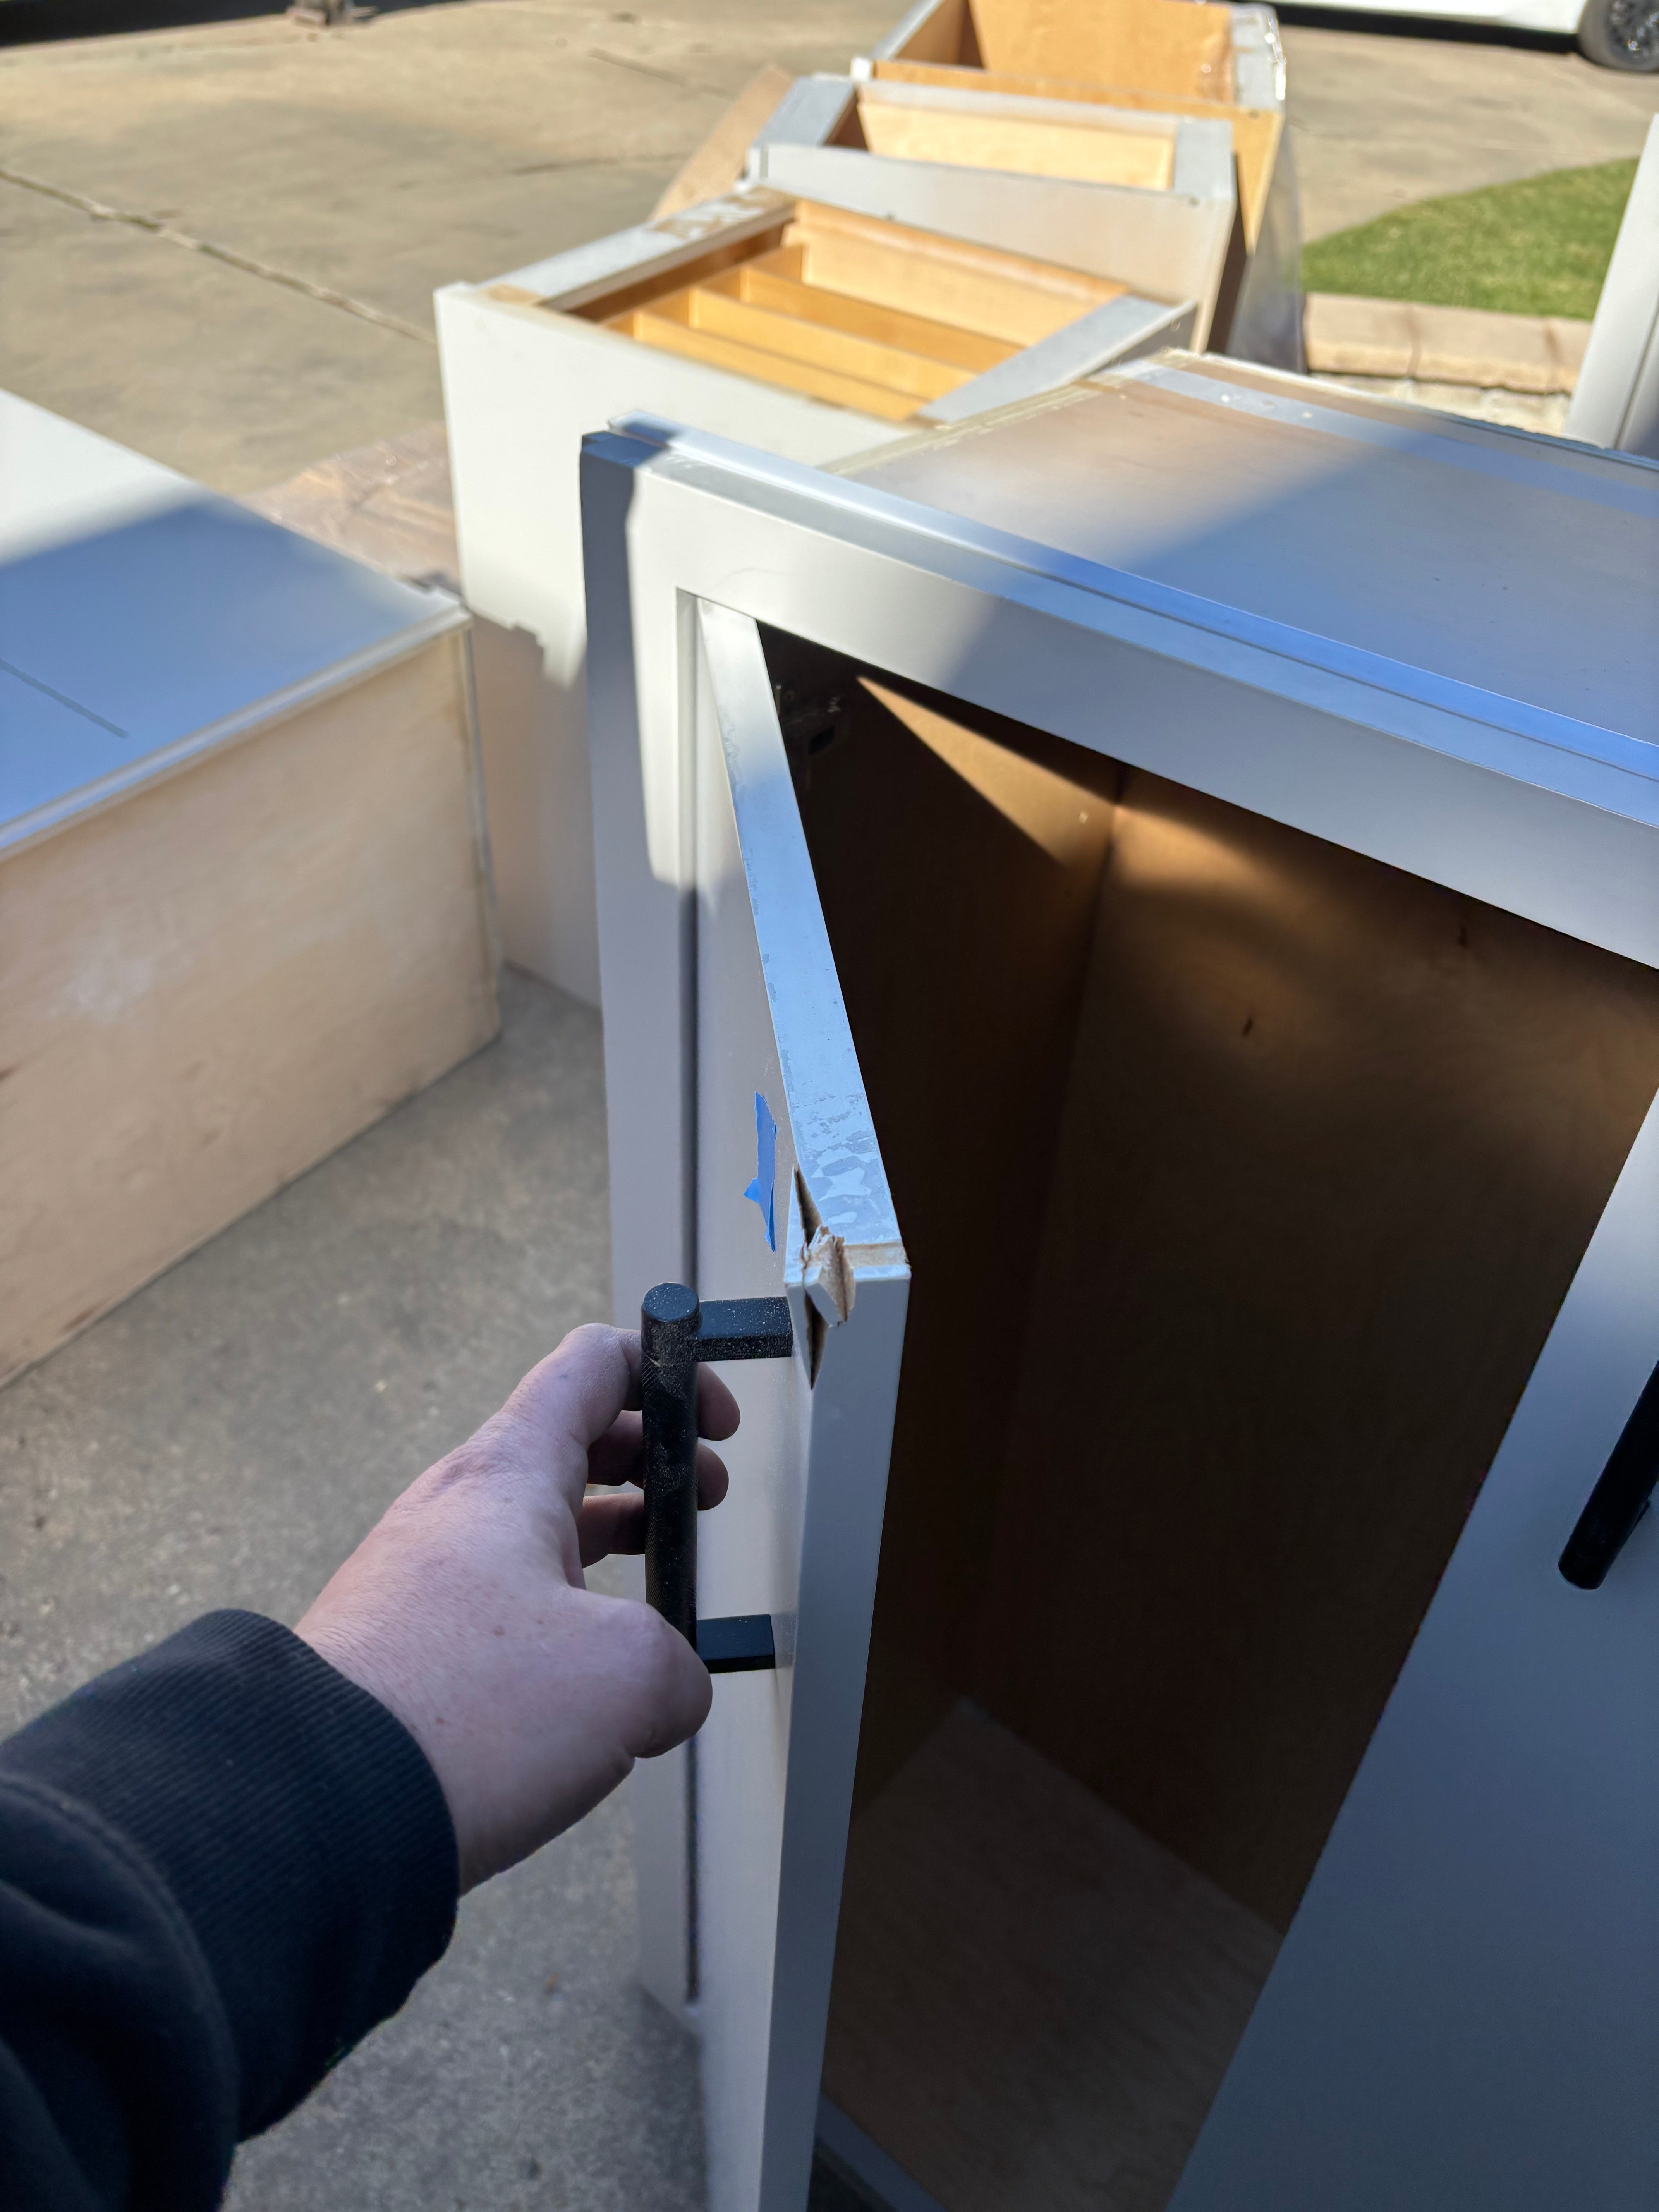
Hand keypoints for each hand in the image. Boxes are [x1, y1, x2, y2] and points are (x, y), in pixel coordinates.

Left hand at [295, 1324, 737, 1889]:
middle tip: (703, 1498)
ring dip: (607, 1540)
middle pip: (568, 1445)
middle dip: (652, 1463)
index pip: (591, 1366)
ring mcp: (422, 1579)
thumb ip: (680, 1670)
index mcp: (508, 1475)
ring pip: (532, 1529)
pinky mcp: (402, 1648)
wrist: (313, 1805)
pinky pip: (495, 1602)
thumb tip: (670, 1692)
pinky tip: (584, 1675)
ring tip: (657, 1590)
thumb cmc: (458, 1715)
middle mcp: (456, 1510)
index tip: (717, 1417)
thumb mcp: (631, 1679)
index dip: (668, 1373)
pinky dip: (556, 1613)